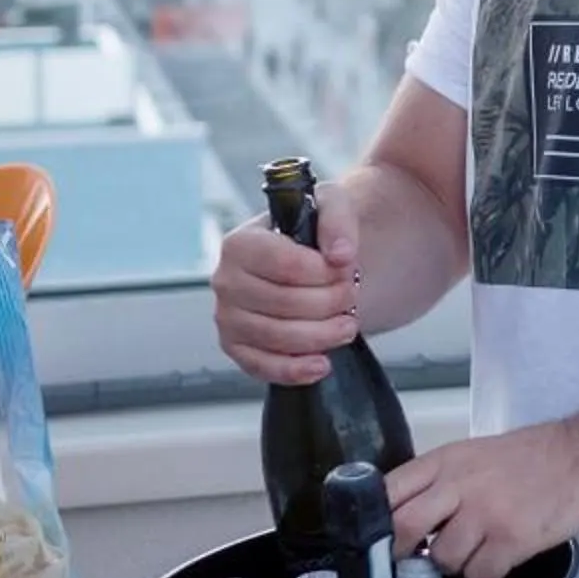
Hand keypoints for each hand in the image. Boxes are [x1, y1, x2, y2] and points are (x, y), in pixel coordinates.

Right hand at [208, 179, 362, 386]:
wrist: (306, 264)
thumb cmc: (312, 235)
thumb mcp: (330, 207)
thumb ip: (338, 220)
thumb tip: (340, 255)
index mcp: (241, 243)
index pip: (286, 265)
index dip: (325, 273)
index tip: (346, 270)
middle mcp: (226, 280)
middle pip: (285, 304)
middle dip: (330, 303)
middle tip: (352, 296)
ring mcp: (228, 317)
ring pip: (278, 337)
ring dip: (322, 336)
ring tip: (346, 326)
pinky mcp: (237, 348)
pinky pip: (262, 367)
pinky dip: (294, 370)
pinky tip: (320, 364)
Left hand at [388, 423, 578, 577]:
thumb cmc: (530, 456)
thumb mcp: (475, 454)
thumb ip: (440, 481)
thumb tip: (405, 520)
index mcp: (446, 461)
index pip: (389, 491)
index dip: (375, 521)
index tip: (378, 538)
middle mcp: (459, 485)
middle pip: (403, 528)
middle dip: (404, 552)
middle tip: (416, 558)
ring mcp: (485, 513)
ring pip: (442, 558)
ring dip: (456, 563)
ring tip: (478, 549)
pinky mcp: (511, 539)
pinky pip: (479, 573)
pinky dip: (487, 572)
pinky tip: (502, 556)